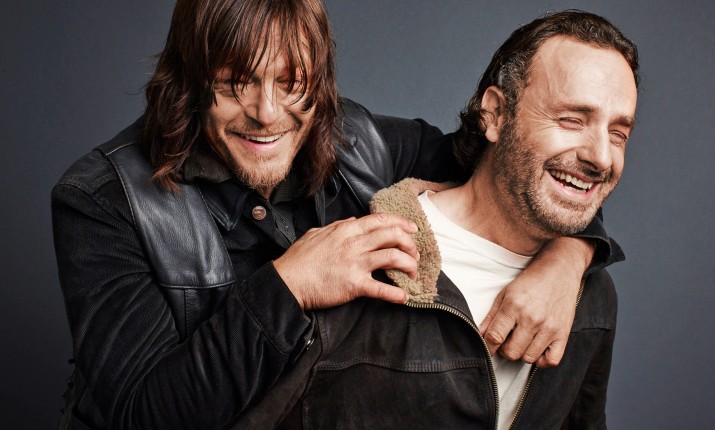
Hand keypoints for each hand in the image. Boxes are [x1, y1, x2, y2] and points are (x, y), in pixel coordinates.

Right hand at [274, 213, 418, 309]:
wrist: (287, 281)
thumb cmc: (298, 259)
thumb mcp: (316, 233)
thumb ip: (337, 225)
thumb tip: (352, 220)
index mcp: (346, 229)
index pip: (381, 220)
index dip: (401, 224)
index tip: (412, 230)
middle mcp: (354, 243)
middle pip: (393, 235)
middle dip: (410, 244)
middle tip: (415, 254)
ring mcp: (355, 263)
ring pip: (393, 257)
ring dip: (409, 265)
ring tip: (412, 273)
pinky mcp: (353, 284)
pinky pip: (381, 288)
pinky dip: (396, 294)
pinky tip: (403, 297)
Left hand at [479, 237, 593, 366]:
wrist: (559, 271)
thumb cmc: (531, 281)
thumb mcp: (505, 293)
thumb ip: (492, 315)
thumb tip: (480, 334)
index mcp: (514, 306)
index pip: (495, 337)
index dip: (488, 347)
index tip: (488, 348)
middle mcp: (532, 319)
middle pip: (512, 352)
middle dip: (505, 350)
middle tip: (507, 341)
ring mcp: (549, 328)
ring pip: (529, 358)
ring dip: (522, 353)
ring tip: (522, 341)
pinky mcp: (563, 333)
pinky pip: (551, 360)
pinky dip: (542, 360)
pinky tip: (537, 349)